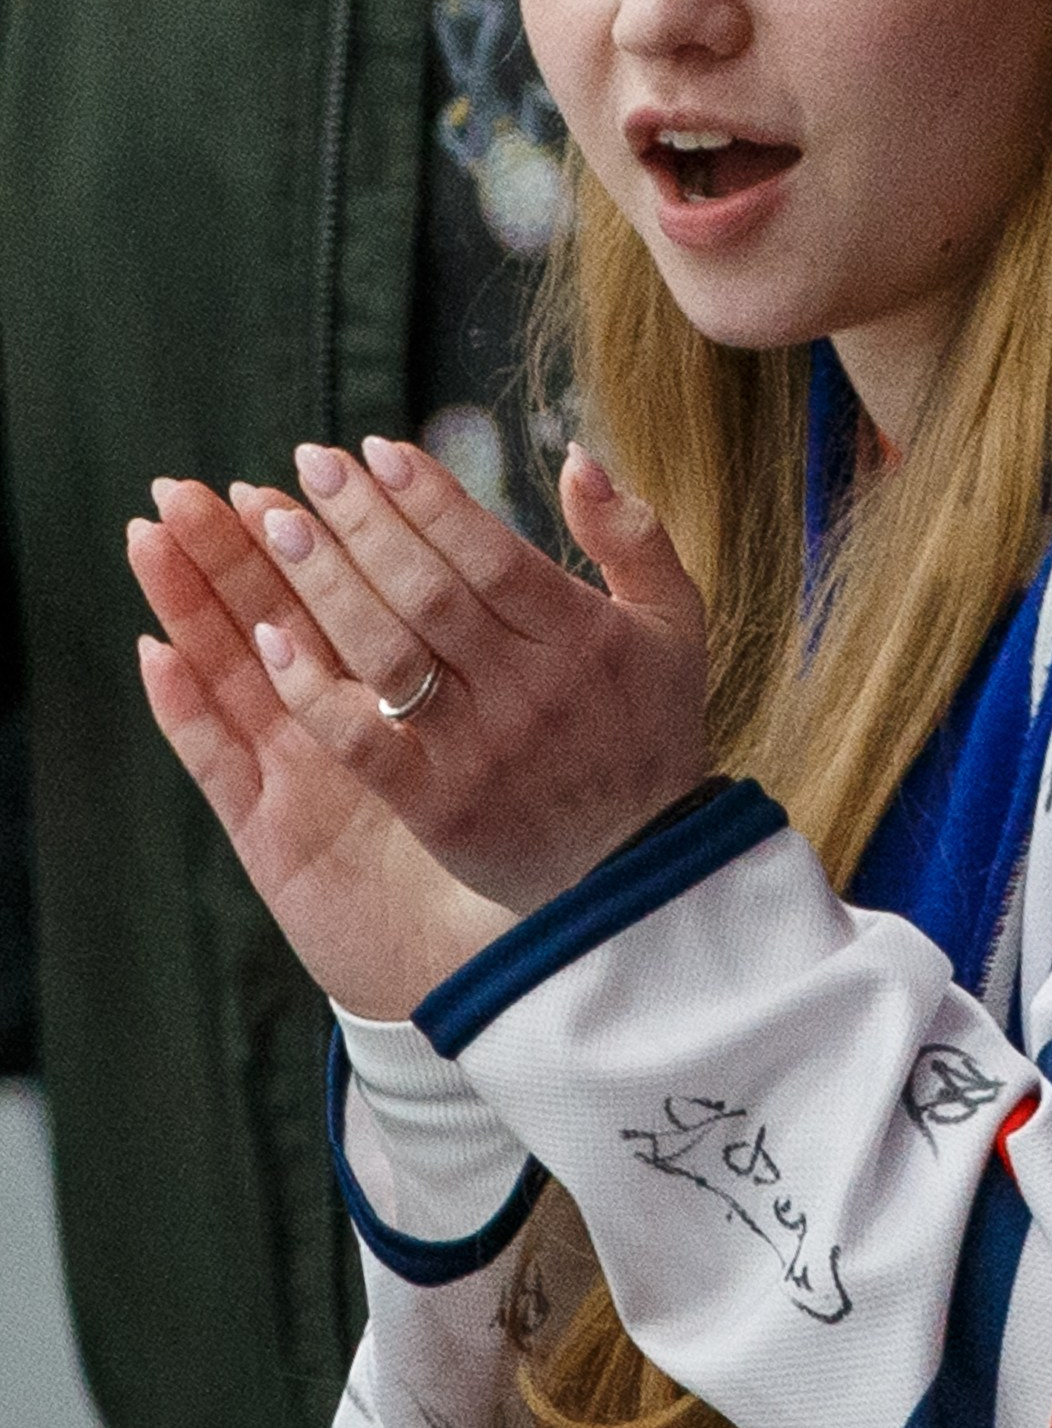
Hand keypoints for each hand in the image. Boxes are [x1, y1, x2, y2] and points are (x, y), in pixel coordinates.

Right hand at [131, 485, 509, 1016]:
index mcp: (390, 696)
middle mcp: (332, 731)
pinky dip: (184, 710)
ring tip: (150, 534)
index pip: (343, 600)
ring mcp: (294, 780)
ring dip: (187, 605)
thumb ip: (515, 646)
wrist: (491, 954)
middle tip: (188, 483)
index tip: (289, 473)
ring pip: (228, 676)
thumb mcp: (526, 730)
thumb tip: (508, 559)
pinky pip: (220, 765)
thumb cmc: (513, 840)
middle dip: (230, 552)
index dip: (315, 538)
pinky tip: (157, 654)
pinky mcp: (271, 836)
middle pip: (268, 622)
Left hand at [157, 437, 712, 919]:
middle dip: (362, 521)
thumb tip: (575, 457)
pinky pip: (361, 742)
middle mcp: (532, 691)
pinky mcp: (439, 808)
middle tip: (308, 462)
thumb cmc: (649, 727)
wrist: (642, 866)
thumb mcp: (674, 623)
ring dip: (324, 584)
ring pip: (387, 654)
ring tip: (274, 523)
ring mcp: (481, 752)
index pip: (491, 553)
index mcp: (586, 639)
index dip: (429, 497)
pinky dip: (312, 690)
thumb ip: (634, 535)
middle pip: (428, 591)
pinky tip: (269, 638)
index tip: (374, 449)